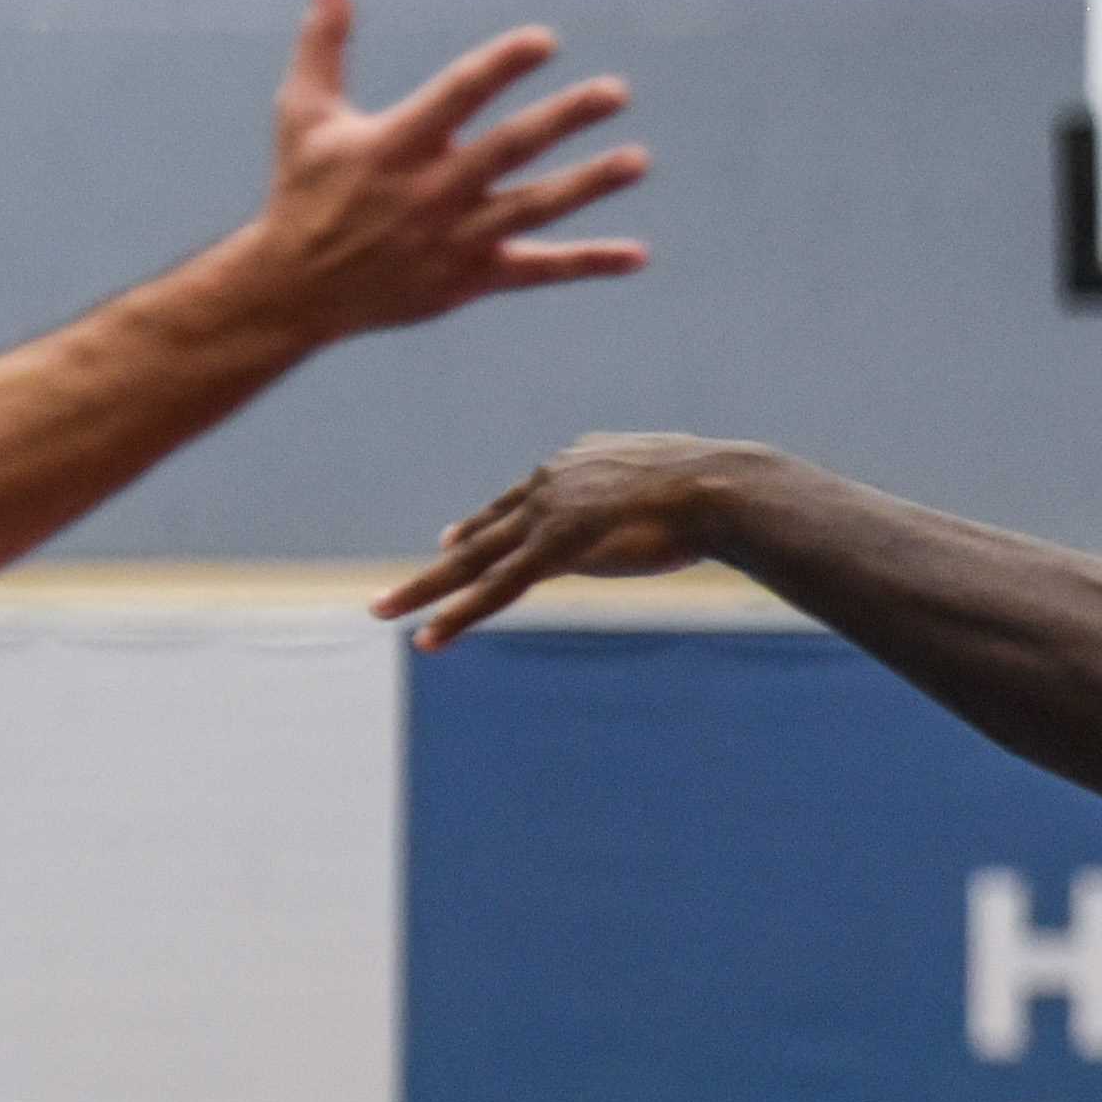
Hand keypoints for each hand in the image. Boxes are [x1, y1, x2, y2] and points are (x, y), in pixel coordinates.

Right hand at [236, 0, 647, 342]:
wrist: (294, 290)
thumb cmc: (303, 188)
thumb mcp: (304, 111)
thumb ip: (326, 39)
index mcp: (393, 144)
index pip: (458, 96)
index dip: (501, 66)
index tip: (546, 40)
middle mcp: (429, 190)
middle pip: (509, 148)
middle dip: (564, 119)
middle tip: (617, 92)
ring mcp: (454, 238)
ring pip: (533, 207)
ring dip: (588, 184)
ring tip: (638, 160)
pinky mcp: (470, 279)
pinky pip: (538, 271)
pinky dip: (587, 264)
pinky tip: (637, 255)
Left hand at [375, 431, 742, 647]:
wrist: (719, 486)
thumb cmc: (717, 487)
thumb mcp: (673, 481)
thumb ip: (651, 492)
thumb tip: (678, 499)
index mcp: (577, 464)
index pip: (518, 501)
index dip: (482, 524)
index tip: (454, 539)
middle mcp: (551, 483)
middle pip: (482, 532)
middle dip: (438, 564)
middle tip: (395, 592)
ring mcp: (547, 517)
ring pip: (473, 562)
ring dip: (424, 590)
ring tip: (382, 612)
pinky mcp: (551, 549)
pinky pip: (495, 589)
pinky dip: (459, 615)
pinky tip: (427, 637)